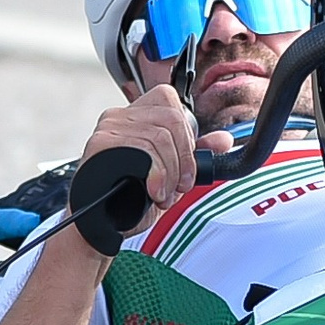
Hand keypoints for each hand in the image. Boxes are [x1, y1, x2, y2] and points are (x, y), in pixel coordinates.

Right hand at [81, 84, 201, 236]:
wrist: (100, 226)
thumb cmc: (130, 200)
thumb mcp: (171, 175)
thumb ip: (195, 155)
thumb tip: (224, 140)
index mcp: (135, 117)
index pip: (169, 99)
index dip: (186, 131)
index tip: (186, 162)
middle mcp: (119, 116)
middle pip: (172, 118)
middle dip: (185, 157)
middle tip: (181, 184)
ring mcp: (108, 128)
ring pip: (160, 136)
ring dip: (172, 172)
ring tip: (164, 194)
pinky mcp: (100, 144)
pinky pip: (143, 150)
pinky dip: (158, 175)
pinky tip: (153, 192)